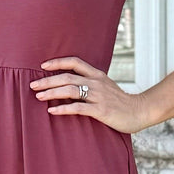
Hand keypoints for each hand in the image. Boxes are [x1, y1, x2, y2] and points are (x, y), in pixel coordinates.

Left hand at [29, 56, 150, 133]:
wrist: (140, 111)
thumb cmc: (121, 101)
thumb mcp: (106, 87)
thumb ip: (91, 84)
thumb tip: (71, 85)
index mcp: (97, 75)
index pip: (75, 62)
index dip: (58, 62)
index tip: (43, 66)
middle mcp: (96, 82)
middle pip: (67, 77)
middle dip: (48, 80)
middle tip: (32, 85)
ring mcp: (98, 96)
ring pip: (70, 91)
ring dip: (52, 93)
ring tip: (38, 97)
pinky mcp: (100, 110)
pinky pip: (78, 108)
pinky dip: (63, 109)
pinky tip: (52, 111)